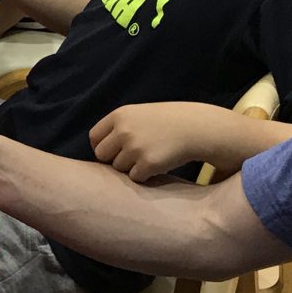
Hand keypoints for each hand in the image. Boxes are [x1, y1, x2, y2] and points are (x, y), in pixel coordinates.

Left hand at [89, 103, 220, 181]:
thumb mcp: (139, 115)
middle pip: (102, 155)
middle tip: (132, 157)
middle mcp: (124, 130)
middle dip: (114, 159)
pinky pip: (135, 177)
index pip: (94, 137)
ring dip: (131, 167)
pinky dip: (144, 175)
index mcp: (120, 115)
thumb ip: (118, 128)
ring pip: (118, 168)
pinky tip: (157, 164)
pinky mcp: (148, 164)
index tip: (112, 151)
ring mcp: (135, 147)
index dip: (102, 146)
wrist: (196, 127)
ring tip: (149, 156)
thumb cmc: (166, 122)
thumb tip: (97, 152)